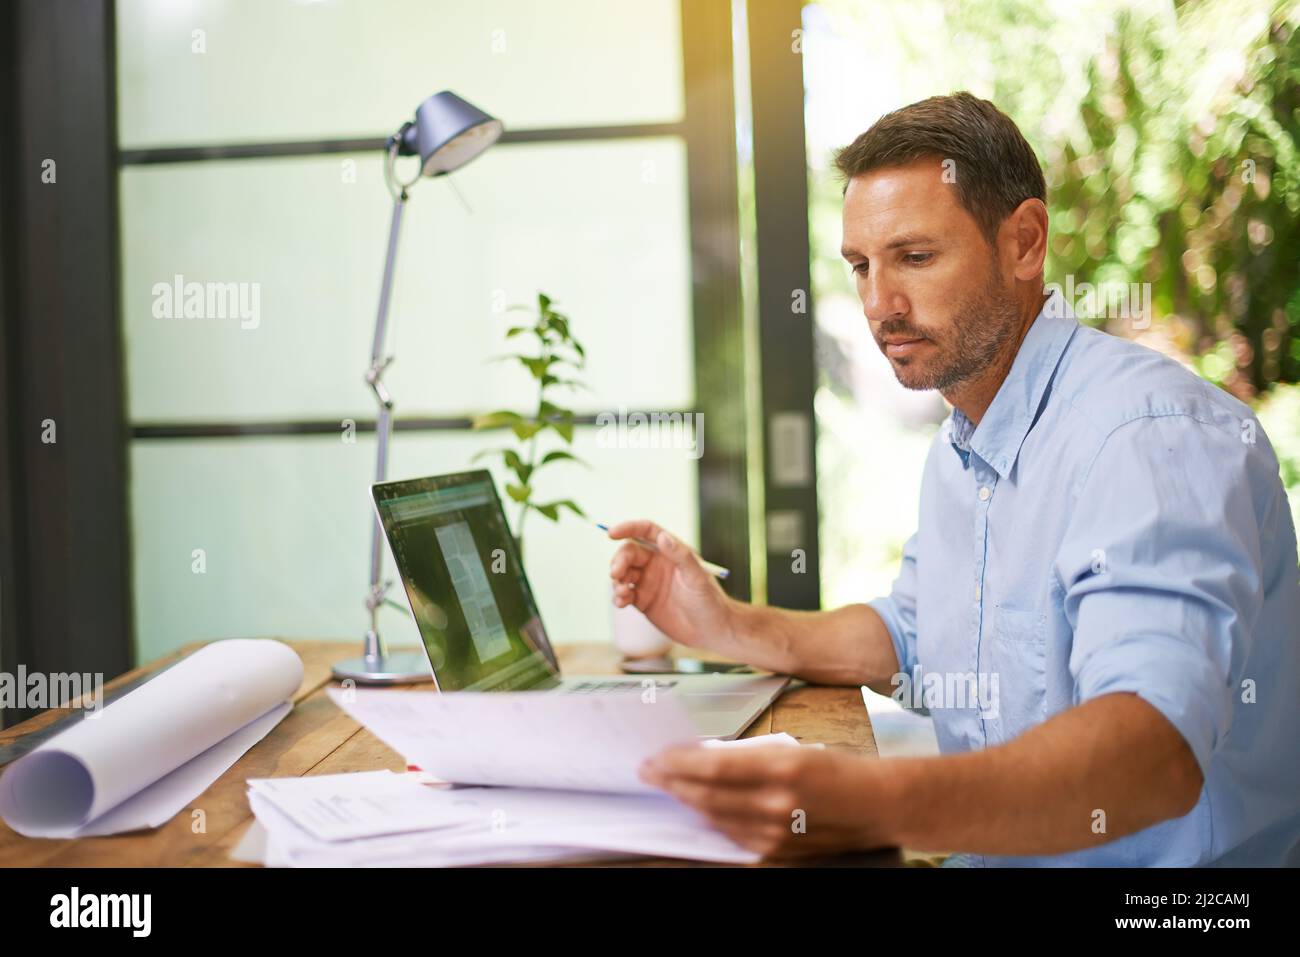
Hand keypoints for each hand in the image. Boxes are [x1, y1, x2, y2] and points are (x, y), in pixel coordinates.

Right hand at [607, 520, 734, 652]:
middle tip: (615, 574)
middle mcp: (657, 564)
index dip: (628, 528)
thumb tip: (662, 537)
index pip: (646, 532)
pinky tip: (621, 602)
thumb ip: (681, 556)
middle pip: (630, 553)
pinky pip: (624, 594)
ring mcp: (648, 582)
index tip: (611, 534)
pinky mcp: (643, 601)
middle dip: (619, 560)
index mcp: (671, 551)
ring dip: (616, 580)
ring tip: (621, 592)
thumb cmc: (710, 601)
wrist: (711, 632)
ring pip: (623, 573)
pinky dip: (618, 596)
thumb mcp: (698, 577)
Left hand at [638, 744, 893, 860]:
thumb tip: (703, 758)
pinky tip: (699, 807)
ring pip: (714, 818)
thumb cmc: (836, 770)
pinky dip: (711, 820)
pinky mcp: (777, 853)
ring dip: (686, 801)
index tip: (656, 755)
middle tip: (649, 771)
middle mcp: (775, 805)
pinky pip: (732, 836)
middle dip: (671, 782)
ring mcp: (775, 834)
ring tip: (668, 786)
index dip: (677, 761)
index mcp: (780, 769)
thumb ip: (747, 757)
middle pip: (705, 795)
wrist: (876, 806)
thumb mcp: (790, 750)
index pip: (712, 765)